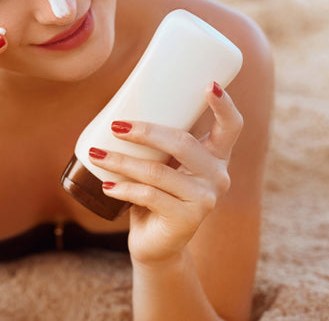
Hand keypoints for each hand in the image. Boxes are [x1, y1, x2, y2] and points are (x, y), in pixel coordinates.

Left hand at [94, 83, 243, 265]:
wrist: (157, 243)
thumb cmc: (157, 193)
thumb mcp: (162, 162)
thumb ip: (157, 141)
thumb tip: (119, 109)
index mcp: (217, 156)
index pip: (232, 127)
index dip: (225, 105)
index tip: (209, 85)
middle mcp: (219, 176)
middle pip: (183, 143)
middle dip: (145, 131)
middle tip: (116, 126)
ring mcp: (205, 200)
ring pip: (158, 171)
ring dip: (122, 161)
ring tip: (96, 154)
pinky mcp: (187, 220)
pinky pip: (149, 196)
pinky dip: (123, 188)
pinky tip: (107, 185)